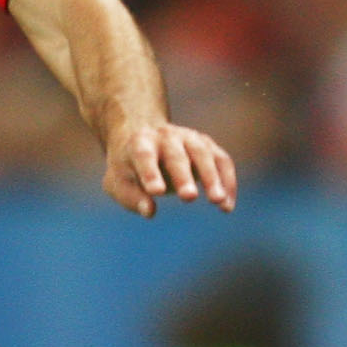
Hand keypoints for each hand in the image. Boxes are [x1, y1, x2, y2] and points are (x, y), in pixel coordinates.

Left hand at [103, 122, 236, 217]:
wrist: (144, 136)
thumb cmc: (129, 167)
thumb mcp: (119, 182)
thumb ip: (131, 197)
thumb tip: (149, 211)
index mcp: (139, 143)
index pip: (144, 156)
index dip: (150, 172)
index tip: (156, 192)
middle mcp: (166, 136)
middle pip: (176, 155)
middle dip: (183, 176)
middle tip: (188, 197)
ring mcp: (189, 137)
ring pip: (204, 154)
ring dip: (212, 178)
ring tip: (218, 202)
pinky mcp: (207, 145)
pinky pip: (222, 161)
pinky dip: (227, 182)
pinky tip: (227, 207)